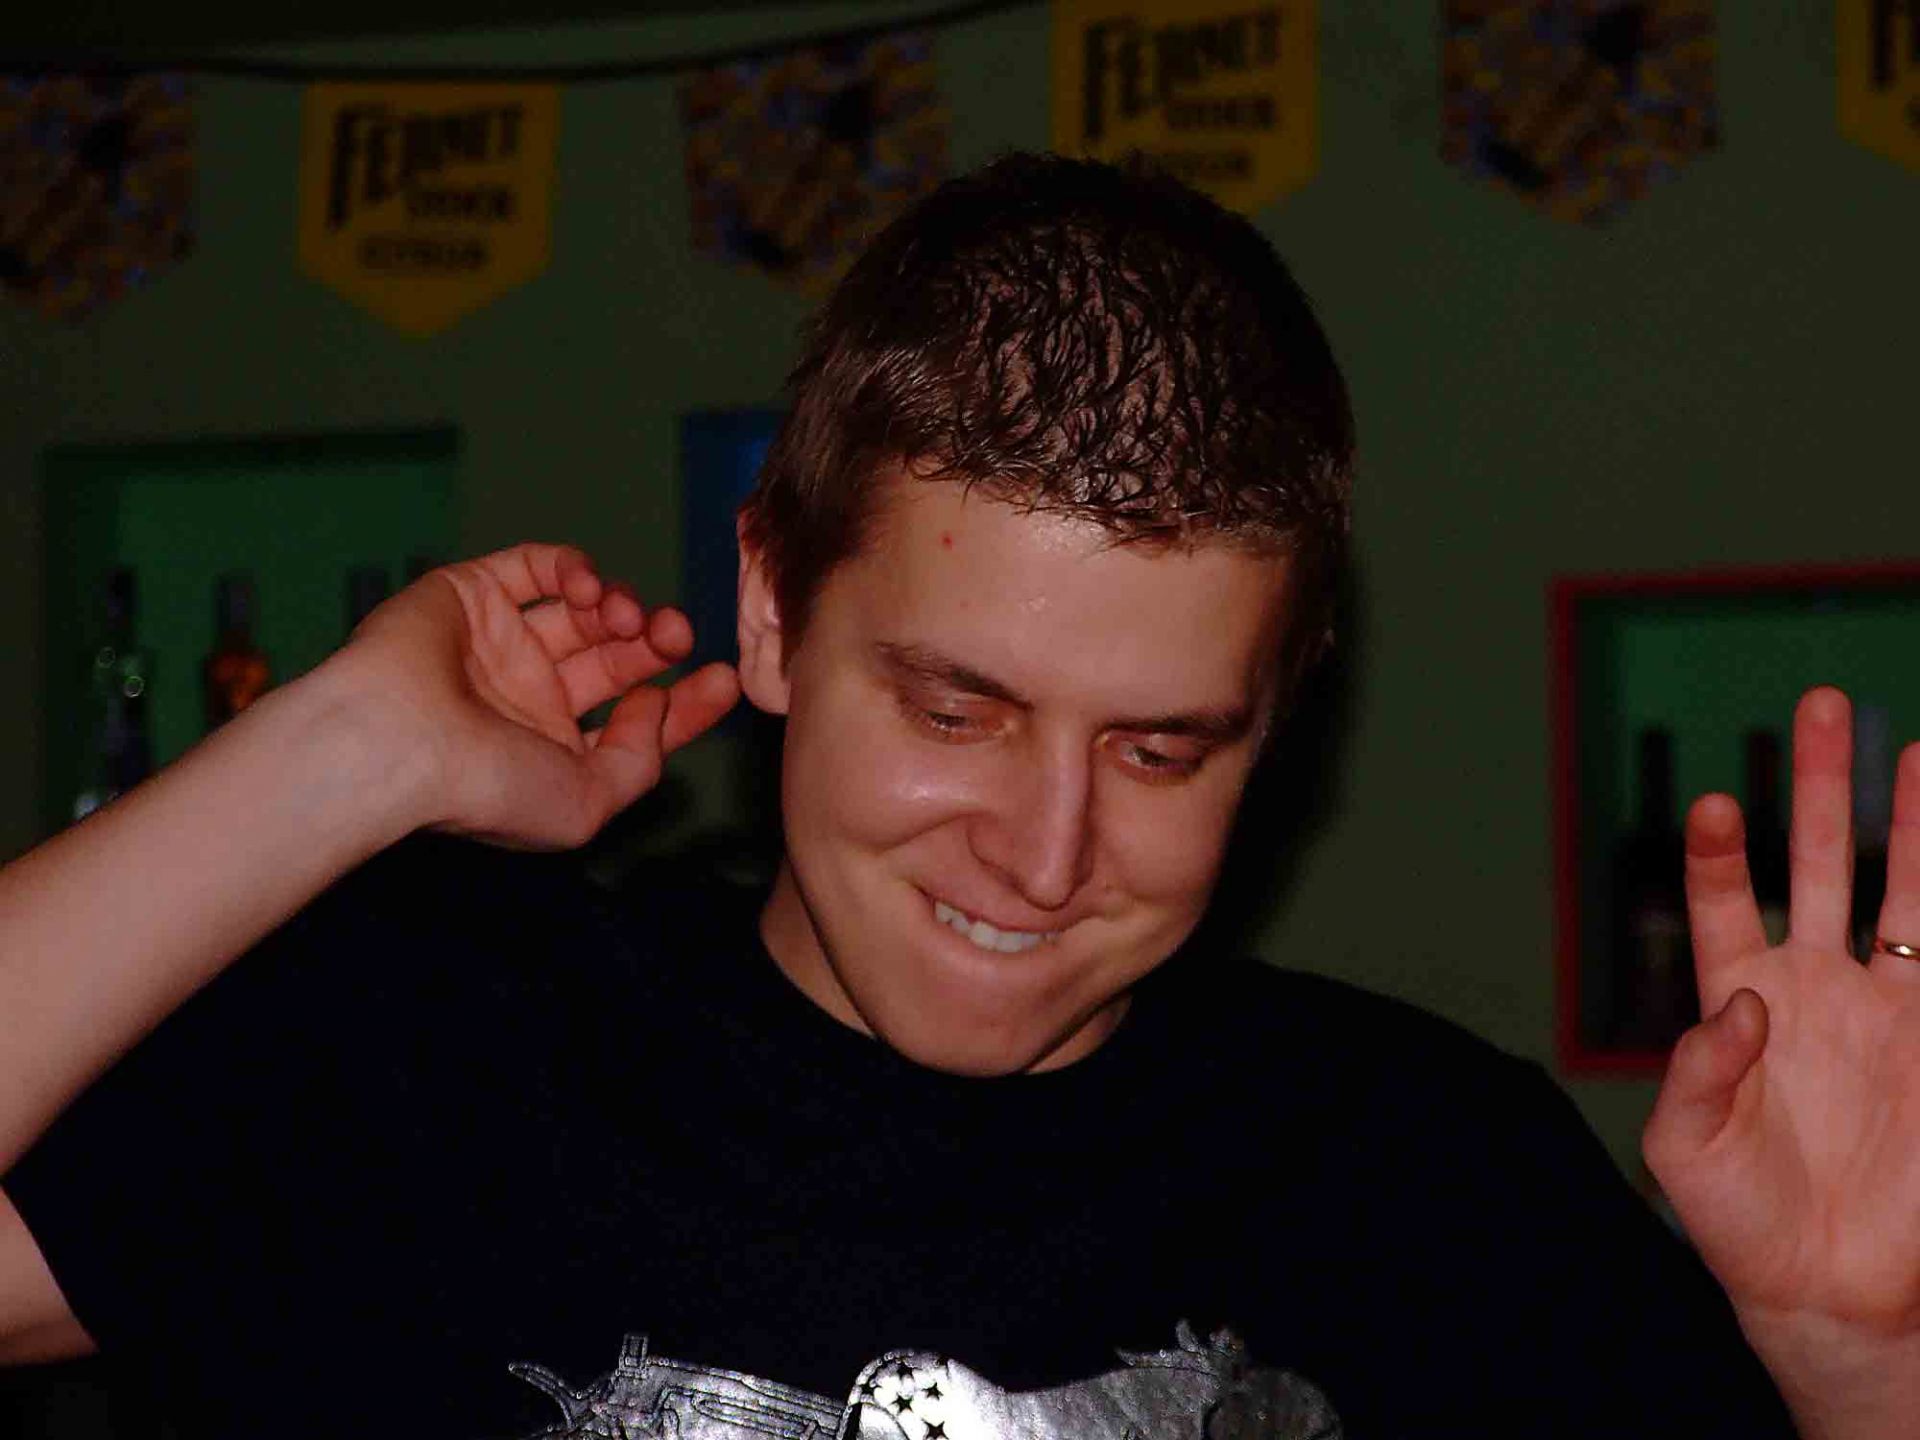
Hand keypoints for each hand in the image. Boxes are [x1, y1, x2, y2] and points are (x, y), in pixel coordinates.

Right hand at [340, 542, 739, 850]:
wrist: (395, 743)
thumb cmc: (486, 788)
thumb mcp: (588, 804)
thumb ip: (639, 761)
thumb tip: (657, 706)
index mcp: (552, 751)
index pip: (635, 720)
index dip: (685, 701)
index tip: (724, 680)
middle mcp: (527, 697)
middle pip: (617, 659)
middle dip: (656, 644)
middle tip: (677, 635)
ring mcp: (499, 643)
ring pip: (583, 611)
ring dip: (622, 605)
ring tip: (630, 619)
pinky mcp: (470, 594)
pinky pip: (535, 566)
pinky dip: (573, 568)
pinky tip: (589, 590)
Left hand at [1643, 687, 1919, 1432]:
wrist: (1832, 1292)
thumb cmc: (1740, 1222)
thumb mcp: (1682, 1150)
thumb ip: (1693, 1071)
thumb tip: (1740, 1001)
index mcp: (1742, 1002)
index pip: (1727, 902)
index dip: (1725, 854)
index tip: (1722, 802)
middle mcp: (1816, 989)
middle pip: (1820, 865)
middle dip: (1822, 787)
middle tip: (1822, 703)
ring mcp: (1887, 1013)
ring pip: (1906, 894)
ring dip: (1912, 823)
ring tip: (1919, 749)